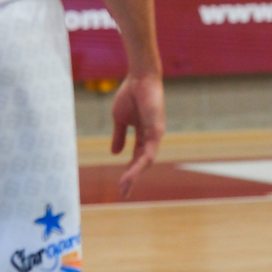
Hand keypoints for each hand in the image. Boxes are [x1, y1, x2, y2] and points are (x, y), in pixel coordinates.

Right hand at [110, 72, 164, 197]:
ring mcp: (156, 135)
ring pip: (146, 161)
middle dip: (132, 178)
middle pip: (142, 163)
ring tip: (124, 187)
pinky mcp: (157, 131)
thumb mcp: (119, 119)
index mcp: (143, 134)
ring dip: (134, 175)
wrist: (139, 78)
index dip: (129, 171)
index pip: (136, 157)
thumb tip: (114, 153)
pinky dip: (139, 164)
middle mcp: (151, 137)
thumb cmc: (130, 94)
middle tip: (123, 193)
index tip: (121, 185)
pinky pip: (148, 153)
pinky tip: (131, 173)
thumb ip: (118, 136)